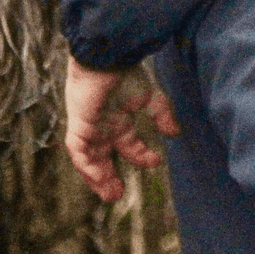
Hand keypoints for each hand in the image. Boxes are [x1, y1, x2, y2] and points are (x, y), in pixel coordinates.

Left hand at [64, 57, 180, 201]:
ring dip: (97, 178)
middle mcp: (102, 126)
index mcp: (118, 118)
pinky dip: (88, 167)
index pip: (127, 143)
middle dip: (109, 177)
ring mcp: (88, 127)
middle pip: (102, 157)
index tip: (156, 162)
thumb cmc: (127, 73)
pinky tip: (99, 177)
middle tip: (117, 195)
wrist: (107, 59)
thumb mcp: (150, 97)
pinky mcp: (78, 126)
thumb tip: (176, 133)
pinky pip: (79, 153)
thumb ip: (162, 114)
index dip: (140, 155)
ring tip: (110, 194)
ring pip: (88, 160)